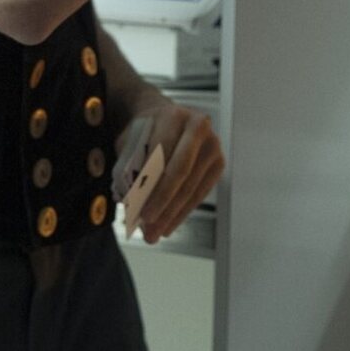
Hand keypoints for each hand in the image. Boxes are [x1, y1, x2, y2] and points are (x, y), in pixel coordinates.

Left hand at [121, 94, 223, 243]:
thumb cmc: (146, 131)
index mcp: (174, 116)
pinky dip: (182, 212)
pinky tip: (169, 225)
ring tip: (154, 234)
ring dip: (172, 214)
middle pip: (181, 171)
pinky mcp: (218, 163)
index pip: (162, 153)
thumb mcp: (132, 139)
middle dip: (163, 202)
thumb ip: (130, 164)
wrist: (167, 118)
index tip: (137, 205)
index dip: (150, 181)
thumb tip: (131, 201)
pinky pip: (200, 193)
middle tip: (148, 226)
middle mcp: (199, 128)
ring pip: (191, 187)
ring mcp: (213, 146)